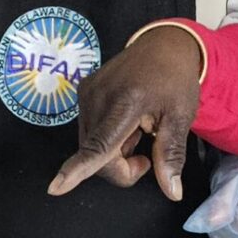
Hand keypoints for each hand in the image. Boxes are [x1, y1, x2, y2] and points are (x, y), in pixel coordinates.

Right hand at [48, 25, 202, 200]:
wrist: (164, 44)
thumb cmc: (176, 80)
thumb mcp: (181, 117)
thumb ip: (171, 155)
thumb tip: (172, 193)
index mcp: (127, 102)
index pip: (99, 144)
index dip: (77, 169)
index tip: (56, 187)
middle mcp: (100, 96)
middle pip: (96, 155)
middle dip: (120, 167)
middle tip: (147, 158)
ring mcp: (87, 93)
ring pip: (90, 146)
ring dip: (113, 151)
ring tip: (138, 131)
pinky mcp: (82, 91)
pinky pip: (90, 130)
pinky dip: (107, 137)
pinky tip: (126, 122)